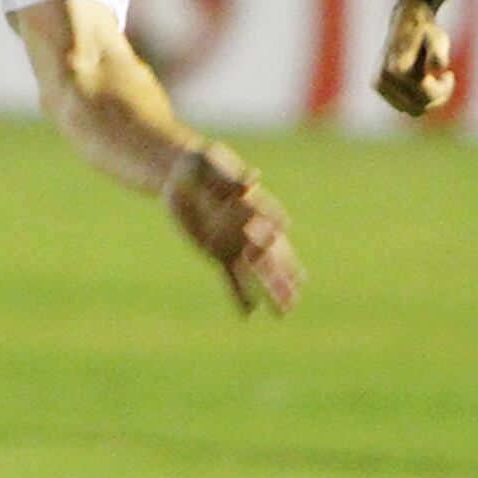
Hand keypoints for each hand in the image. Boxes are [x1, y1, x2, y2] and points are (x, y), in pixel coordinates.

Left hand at [165, 141, 303, 314]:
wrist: (182, 176)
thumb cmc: (198, 165)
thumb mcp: (205, 163)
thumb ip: (227, 176)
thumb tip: (253, 179)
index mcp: (251, 202)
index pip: (268, 218)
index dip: (273, 225)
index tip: (280, 232)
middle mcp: (249, 226)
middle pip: (270, 252)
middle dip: (281, 272)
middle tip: (295, 292)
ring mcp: (235, 242)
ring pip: (255, 271)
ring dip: (268, 290)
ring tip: (283, 312)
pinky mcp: (218, 253)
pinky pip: (230, 277)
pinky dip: (238, 295)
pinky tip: (248, 314)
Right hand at [372, 0, 453, 116]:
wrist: (406, 19)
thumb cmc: (426, 31)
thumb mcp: (438, 38)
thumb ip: (438, 53)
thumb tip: (438, 68)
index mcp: (398, 69)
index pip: (426, 96)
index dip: (443, 89)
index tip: (449, 74)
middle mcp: (384, 78)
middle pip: (418, 108)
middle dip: (436, 97)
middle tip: (446, 78)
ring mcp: (379, 84)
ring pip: (412, 110)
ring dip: (427, 98)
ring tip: (434, 78)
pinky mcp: (378, 86)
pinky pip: (404, 106)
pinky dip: (416, 98)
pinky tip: (423, 81)